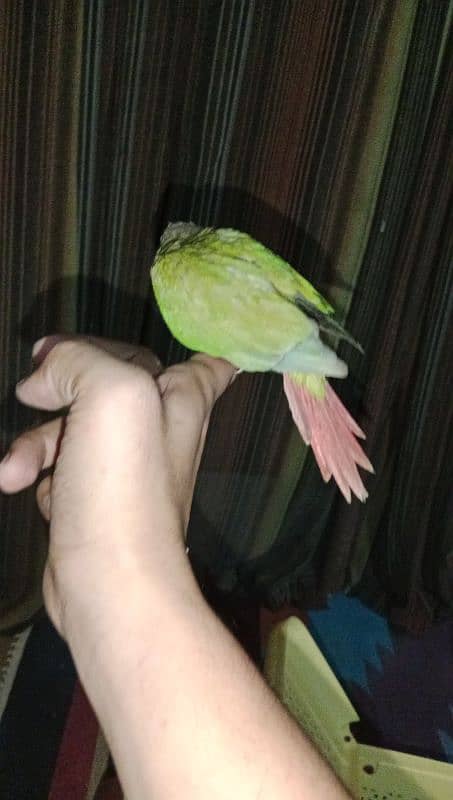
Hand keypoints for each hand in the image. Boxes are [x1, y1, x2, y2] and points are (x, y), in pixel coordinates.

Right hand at [0, 335, 234, 637]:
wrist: (107, 582)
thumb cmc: (124, 486)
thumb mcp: (111, 397)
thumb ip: (80, 360)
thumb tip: (44, 373)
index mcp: (180, 398)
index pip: (209, 361)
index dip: (206, 344)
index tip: (200, 335)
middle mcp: (158, 427)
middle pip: (112, 380)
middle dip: (66, 382)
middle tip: (33, 386)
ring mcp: (123, 465)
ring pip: (72, 423)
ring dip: (36, 440)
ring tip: (19, 469)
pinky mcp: (91, 497)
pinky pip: (58, 464)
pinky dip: (35, 471)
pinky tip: (21, 487)